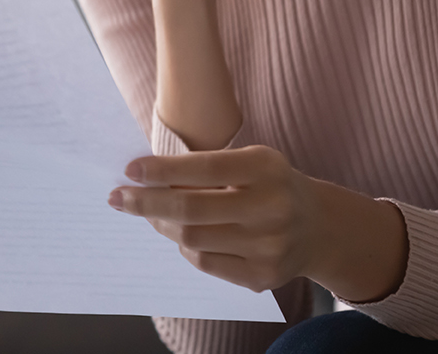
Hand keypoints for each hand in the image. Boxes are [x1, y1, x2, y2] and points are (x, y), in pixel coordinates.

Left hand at [107, 147, 408, 300]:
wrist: (318, 227)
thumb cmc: (271, 184)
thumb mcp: (251, 161)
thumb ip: (208, 166)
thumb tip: (148, 176)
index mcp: (266, 168)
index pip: (204, 168)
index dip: (163, 170)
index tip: (131, 169)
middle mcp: (271, 208)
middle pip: (192, 210)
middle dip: (147, 203)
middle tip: (119, 197)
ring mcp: (269, 247)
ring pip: (194, 240)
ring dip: (162, 226)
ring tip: (150, 214)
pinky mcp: (263, 276)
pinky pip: (207, 264)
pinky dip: (186, 248)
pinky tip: (180, 235)